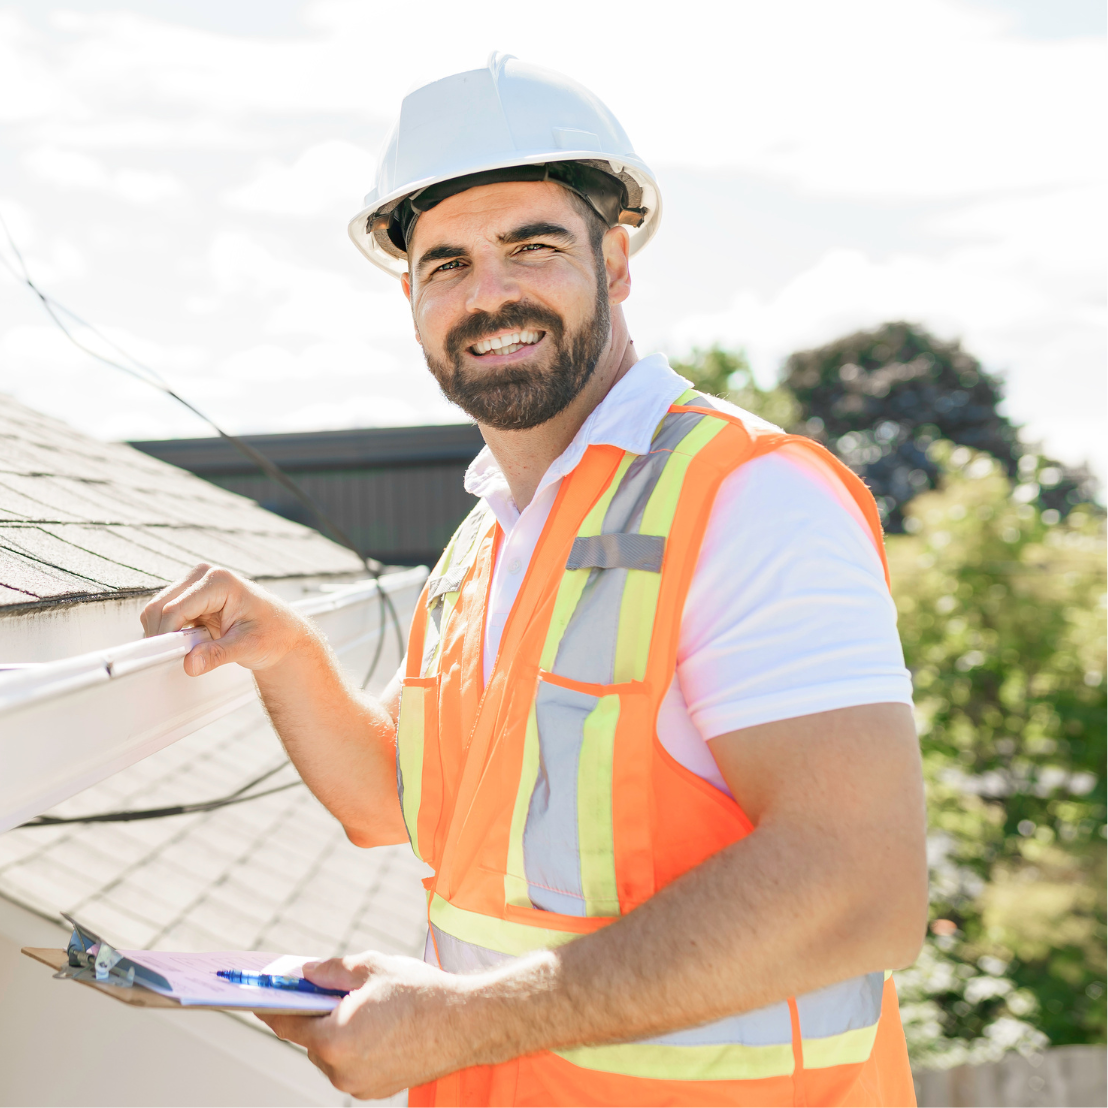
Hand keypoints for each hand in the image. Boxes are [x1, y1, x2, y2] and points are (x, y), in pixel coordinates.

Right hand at [140, 563, 311, 675]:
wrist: (282, 632)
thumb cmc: (274, 633)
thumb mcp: (249, 646)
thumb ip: (218, 654)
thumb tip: (191, 663)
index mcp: (219, 581)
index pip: (175, 609)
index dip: (167, 635)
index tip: (167, 657)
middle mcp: (204, 577)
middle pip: (160, 607)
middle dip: (164, 635)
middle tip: (180, 657)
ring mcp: (195, 585)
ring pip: (158, 611)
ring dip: (168, 634)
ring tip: (195, 648)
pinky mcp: (191, 597)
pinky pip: (166, 616)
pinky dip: (172, 632)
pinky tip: (193, 642)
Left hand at [257, 951, 477, 1099]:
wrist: (464, 1023)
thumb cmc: (419, 992)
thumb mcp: (371, 968)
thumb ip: (331, 971)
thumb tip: (304, 973)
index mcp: (333, 1038)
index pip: (288, 1024)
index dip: (273, 1008)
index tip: (259, 999)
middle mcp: (340, 1069)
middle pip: (311, 1040)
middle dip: (316, 1015)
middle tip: (326, 990)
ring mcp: (357, 1085)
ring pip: (332, 1054)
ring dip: (337, 1032)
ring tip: (361, 1006)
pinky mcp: (375, 1090)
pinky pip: (352, 1066)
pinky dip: (356, 1046)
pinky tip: (376, 1026)